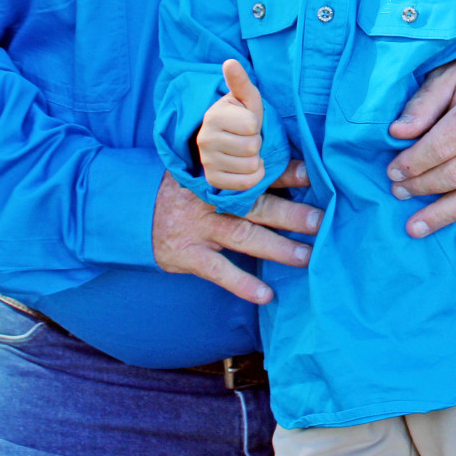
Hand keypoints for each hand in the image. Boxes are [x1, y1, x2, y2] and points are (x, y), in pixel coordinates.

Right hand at [151, 165, 321, 304]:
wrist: (134, 209)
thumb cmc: (186, 189)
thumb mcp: (205, 169)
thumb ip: (238, 168)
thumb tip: (286, 161)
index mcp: (219, 174)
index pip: (257, 171)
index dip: (286, 173)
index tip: (313, 175)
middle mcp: (211, 199)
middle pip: (257, 205)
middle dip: (291, 214)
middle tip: (321, 221)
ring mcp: (199, 227)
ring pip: (244, 237)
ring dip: (277, 248)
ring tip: (307, 257)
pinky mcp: (187, 254)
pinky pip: (218, 271)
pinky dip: (242, 283)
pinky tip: (266, 294)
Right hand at [196, 59, 265, 191]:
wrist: (228, 137)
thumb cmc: (242, 114)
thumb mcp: (246, 97)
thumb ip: (240, 81)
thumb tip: (230, 62)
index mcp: (213, 116)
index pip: (252, 125)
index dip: (256, 124)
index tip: (247, 122)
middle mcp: (204, 139)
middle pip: (253, 147)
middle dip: (256, 142)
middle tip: (246, 137)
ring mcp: (206, 162)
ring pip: (251, 166)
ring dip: (256, 159)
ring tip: (244, 150)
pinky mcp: (213, 180)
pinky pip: (247, 183)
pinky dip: (253, 176)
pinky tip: (244, 166)